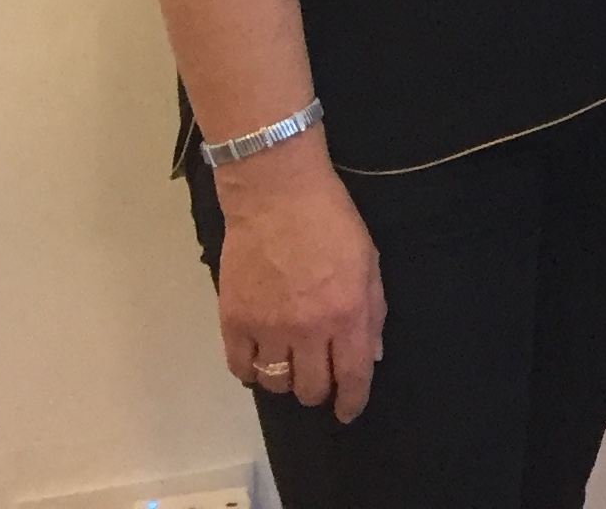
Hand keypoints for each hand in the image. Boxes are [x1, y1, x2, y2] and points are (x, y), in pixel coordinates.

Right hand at [213, 143, 384, 421]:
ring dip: (286, 381)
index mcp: (347, 313)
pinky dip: (252, 370)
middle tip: (319, 379)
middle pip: (311, 388)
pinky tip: (260, 359)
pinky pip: (240, 367)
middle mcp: (307, 329)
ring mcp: (267, 327)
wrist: (277, 195)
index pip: (352, 375)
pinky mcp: (233, 321)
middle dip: (319, 391)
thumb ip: (373, 312)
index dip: (352, 401)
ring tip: (290, 366)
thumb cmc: (332, 221)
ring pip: (276, 384)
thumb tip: (372, 354)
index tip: (348, 411)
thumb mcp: (370, 262)